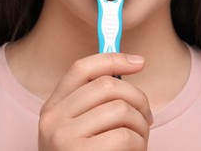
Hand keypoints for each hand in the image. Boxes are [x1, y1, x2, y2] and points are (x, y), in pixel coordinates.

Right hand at [38, 53, 152, 150]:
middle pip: (108, 86)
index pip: (82, 68)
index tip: (139, 62)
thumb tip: (132, 63)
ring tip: (139, 139)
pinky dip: (140, 144)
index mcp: (53, 106)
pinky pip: (125, 136)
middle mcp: (53, 118)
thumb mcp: (81, 128)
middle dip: (138, 98)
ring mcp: (64, 137)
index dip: (113, 59)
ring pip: (122, 109)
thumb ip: (97, 101)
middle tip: (146, 116)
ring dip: (142, 125)